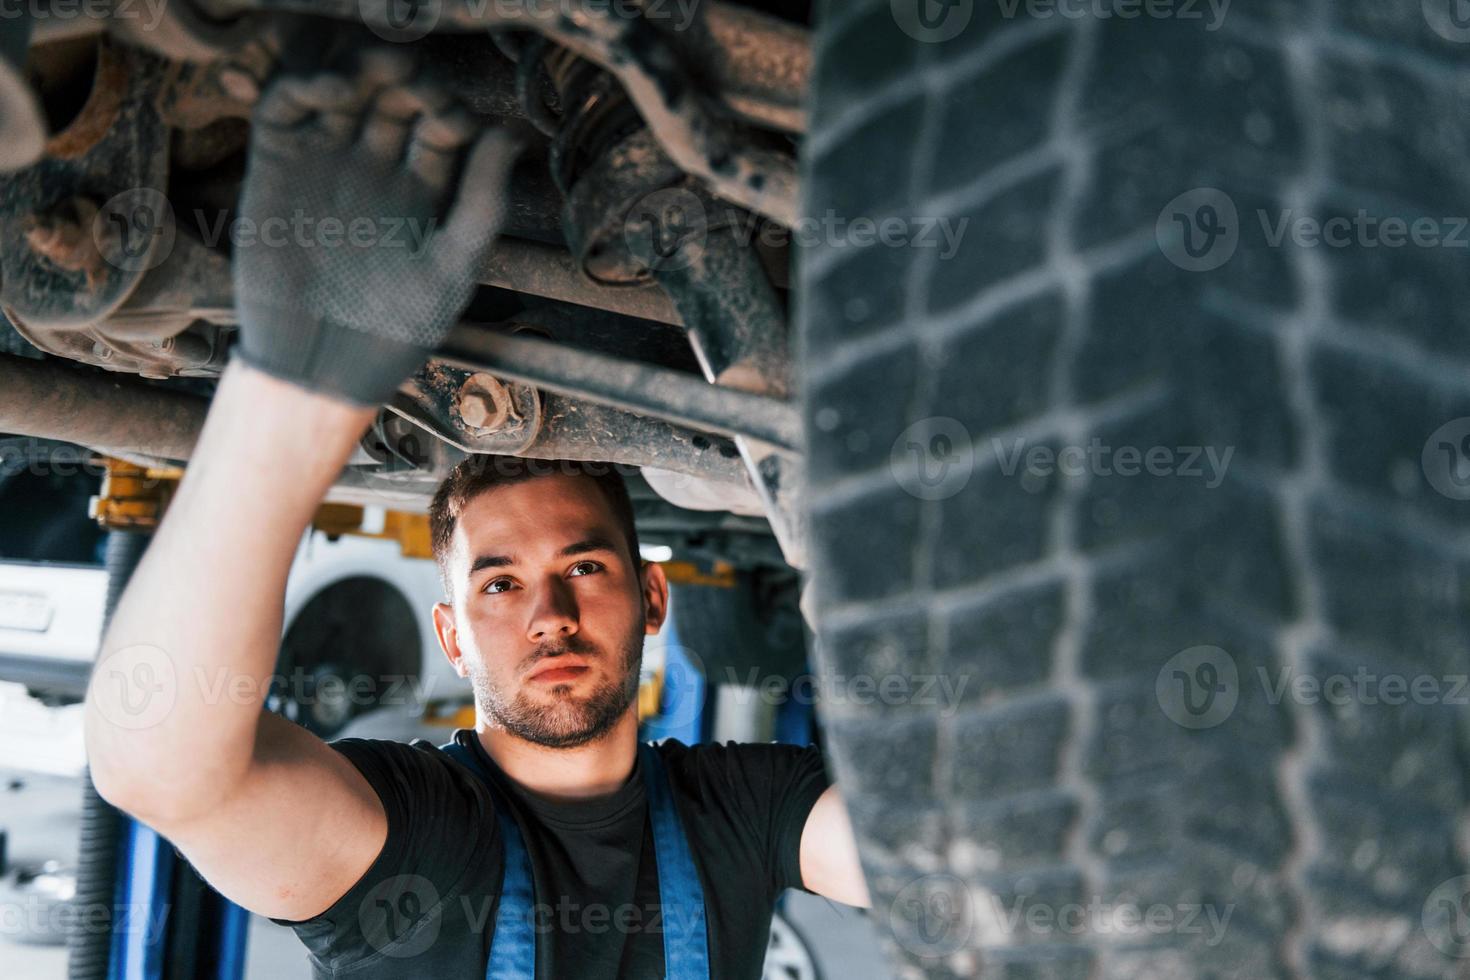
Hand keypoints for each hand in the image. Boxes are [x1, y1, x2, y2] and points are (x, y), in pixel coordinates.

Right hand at [233, 45, 519, 407]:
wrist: (321, 371)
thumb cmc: (393, 330)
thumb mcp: (452, 267)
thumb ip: (480, 203)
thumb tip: (508, 136)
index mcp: (422, 190)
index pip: (439, 125)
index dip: (448, 110)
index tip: (454, 117)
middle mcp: (373, 169)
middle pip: (391, 99)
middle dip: (406, 81)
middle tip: (415, 78)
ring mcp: (323, 165)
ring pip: (341, 94)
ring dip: (358, 71)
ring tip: (376, 69)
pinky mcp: (275, 170)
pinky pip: (283, 112)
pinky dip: (301, 87)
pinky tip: (331, 89)